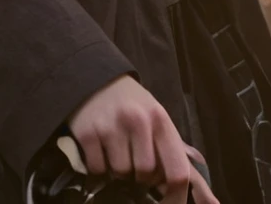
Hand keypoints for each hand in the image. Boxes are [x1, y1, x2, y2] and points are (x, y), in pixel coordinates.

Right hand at [66, 74, 219, 203]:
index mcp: (162, 121)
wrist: (98, 79)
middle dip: (141, 176)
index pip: (178, 173)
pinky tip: (101, 149)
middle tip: (135, 159)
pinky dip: (99, 167)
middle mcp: (139, 122)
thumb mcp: (161, 124)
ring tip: (118, 151)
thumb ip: (182, 162)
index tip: (168, 200)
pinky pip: (97, 169)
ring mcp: (112, 126)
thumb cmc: (137, 108)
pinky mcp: (88, 133)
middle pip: (146, 175)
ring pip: (121, 174)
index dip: (175, 197)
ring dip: (119, 171)